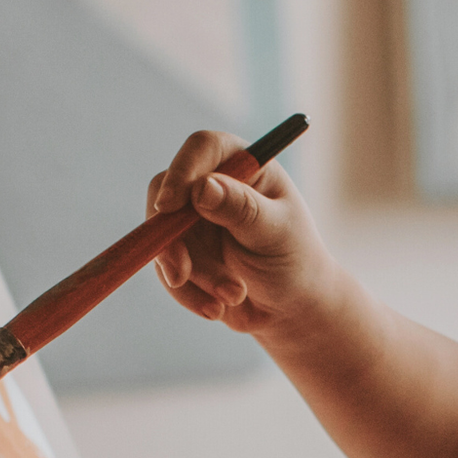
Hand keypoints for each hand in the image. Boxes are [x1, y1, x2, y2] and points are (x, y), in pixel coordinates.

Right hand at [147, 130, 331, 341]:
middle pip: (167, 192)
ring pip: (163, 238)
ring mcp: (191, 218)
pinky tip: (217, 310)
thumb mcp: (275, 234)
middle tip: (182, 274)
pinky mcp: (180, 251)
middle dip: (173, 240)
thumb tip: (202, 187)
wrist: (291, 309)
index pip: (203, 148)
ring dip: (194, 275)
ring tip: (234, 296)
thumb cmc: (294, 262)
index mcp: (244, 165)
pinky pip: (164, 268)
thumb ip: (242, 209)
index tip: (170, 206)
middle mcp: (212, 184)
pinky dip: (186, 293)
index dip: (181, 171)